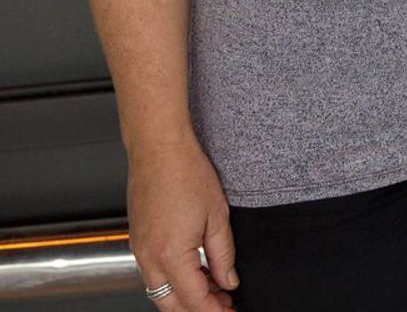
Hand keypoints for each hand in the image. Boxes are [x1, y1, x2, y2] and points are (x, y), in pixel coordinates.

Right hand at [128, 136, 236, 311]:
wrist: (159, 149)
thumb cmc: (186, 173)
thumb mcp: (218, 216)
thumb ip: (223, 255)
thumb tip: (228, 281)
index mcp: (170, 255)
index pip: (194, 300)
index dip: (215, 310)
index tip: (231, 310)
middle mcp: (148, 258)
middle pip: (171, 304)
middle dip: (199, 309)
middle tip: (224, 304)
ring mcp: (139, 250)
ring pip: (160, 291)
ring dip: (186, 296)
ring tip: (214, 288)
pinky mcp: (138, 241)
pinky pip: (153, 273)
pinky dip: (173, 280)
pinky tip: (195, 271)